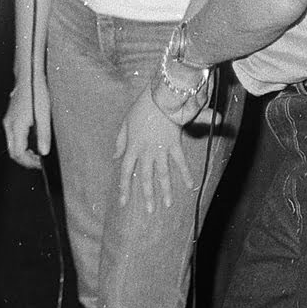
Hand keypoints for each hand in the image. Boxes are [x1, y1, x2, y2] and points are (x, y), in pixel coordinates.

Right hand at [3, 70, 50, 168]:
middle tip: (39, 162)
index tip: (40, 165)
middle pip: (13, 151)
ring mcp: (8, 121)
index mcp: (17, 126)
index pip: (18, 153)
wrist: (27, 76)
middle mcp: (10, 125)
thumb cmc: (36, 92)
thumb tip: (44, 152)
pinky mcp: (10, 118)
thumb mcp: (44, 115)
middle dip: (25, 160)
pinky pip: (12, 137)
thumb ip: (44, 135)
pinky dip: (21, 144)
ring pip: (12, 145)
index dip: (29, 163)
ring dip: (23, 153)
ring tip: (37, 154)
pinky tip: (32, 142)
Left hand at [114, 87, 194, 212]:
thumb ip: (120, 142)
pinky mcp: (174, 144)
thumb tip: (116, 157)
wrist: (159, 97)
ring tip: (168, 204)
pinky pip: (180, 162)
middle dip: (148, 195)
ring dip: (166, 190)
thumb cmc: (141, 108)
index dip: (124, 188)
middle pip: (146, 177)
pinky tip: (190, 186)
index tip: (123, 202)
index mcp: (132, 147)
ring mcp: (161, 149)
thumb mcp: (125, 124)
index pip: (126, 172)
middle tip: (150, 210)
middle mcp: (146, 152)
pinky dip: (186, 174)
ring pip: (163, 174)